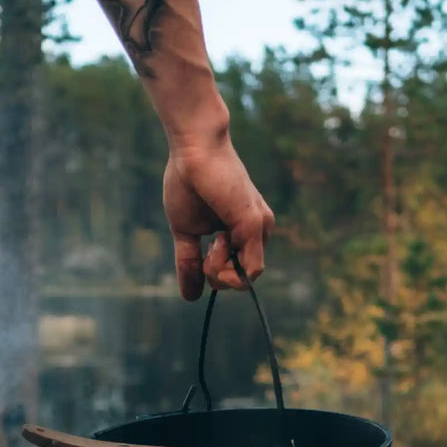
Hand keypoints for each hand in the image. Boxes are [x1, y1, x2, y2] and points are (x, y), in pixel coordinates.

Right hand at [164, 139, 274, 300]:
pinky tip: (216, 242)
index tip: (201, 256)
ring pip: (246, 279)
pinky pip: (248, 271)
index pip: (238, 272)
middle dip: (218, 276)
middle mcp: (258, 231)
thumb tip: (190, 297)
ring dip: (220, 272)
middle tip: (207, 250)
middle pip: (243, 280)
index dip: (216, 275)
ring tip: (212, 243)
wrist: (193, 149)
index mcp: (243, 232)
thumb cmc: (188, 181)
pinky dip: (226, 268)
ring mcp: (260, 229)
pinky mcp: (256, 225)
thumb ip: (189, 262)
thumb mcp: (186, 232)